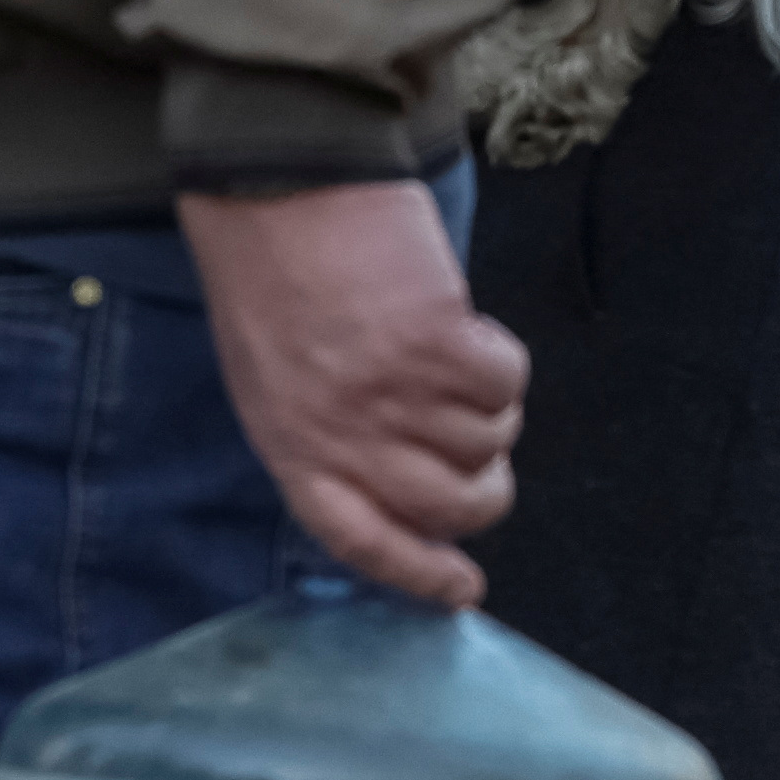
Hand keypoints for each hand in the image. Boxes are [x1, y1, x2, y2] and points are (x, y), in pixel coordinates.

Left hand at [181, 181, 525, 604]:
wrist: (279, 187)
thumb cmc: (273, 279)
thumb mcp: (274, 382)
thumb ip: (328, 441)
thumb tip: (405, 485)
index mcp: (292, 447)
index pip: (361, 539)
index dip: (418, 573)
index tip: (462, 592)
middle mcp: (344, 432)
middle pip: (450, 504)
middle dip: (484, 490)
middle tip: (483, 455)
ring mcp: (393, 390)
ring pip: (490, 439)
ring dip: (488, 405)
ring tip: (451, 358)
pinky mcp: (439, 341)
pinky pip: (506, 381)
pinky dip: (500, 356)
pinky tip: (464, 325)